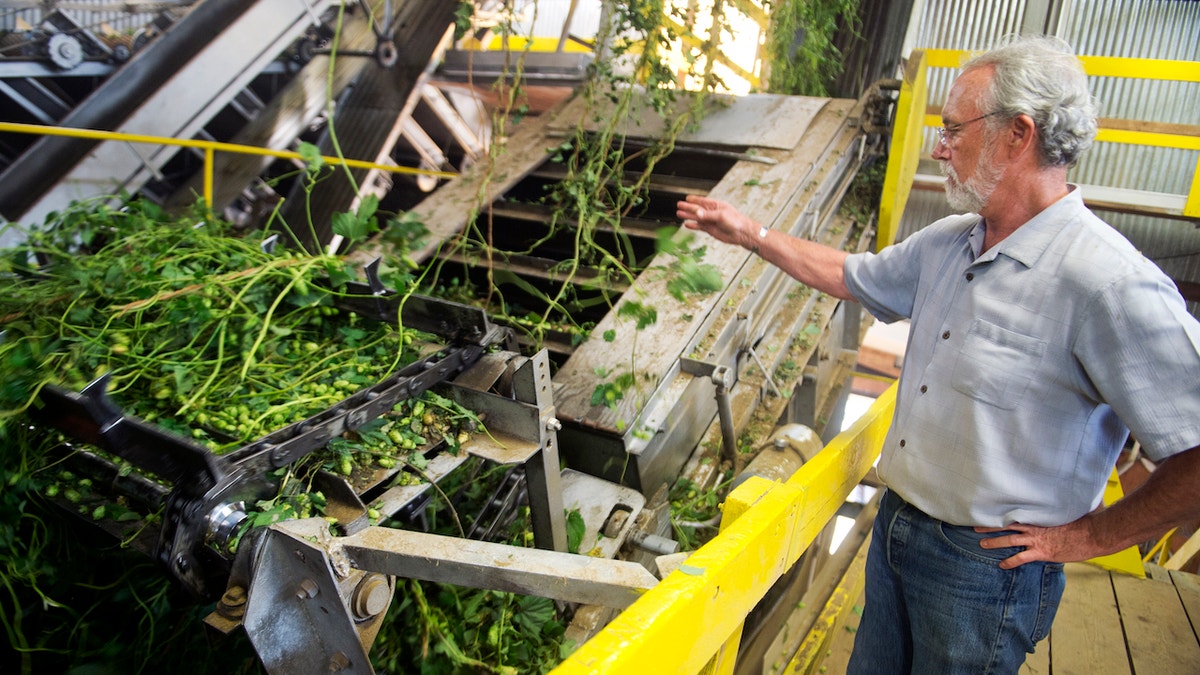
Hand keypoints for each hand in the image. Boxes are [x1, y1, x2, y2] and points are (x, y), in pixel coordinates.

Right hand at [676, 195, 756, 248]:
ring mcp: (711, 221)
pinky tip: (687, 224)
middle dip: (688, 207)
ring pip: (697, 218)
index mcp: (716, 205)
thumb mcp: (721, 216)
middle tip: (679, 205)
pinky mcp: (710, 230)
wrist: (741, 233)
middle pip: (697, 209)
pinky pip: (699, 227)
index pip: (702, 201)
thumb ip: (708, 215)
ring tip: (679, 214)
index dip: (694, 199)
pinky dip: (693, 226)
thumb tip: (697, 213)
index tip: (687, 198)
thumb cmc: (736, 221)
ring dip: (688, 216)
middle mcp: (712, 212)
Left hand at [975, 518, 1098, 568]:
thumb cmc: (1085, 522)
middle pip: (1007, 525)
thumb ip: (1061, 508)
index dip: (1002, 514)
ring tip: (981, 544)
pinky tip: (1001, 565)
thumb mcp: (1070, 511)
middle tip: (975, 526)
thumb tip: (1066, 496)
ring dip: (994, 542)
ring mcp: (1037, 540)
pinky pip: (1021, 558)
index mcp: (1040, 517)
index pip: (1017, 514)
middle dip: (990, 526)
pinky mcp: (1042, 552)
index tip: (990, 511)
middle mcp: (1035, 528)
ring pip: (1010, 540)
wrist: (1094, 534)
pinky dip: (1010, 561)